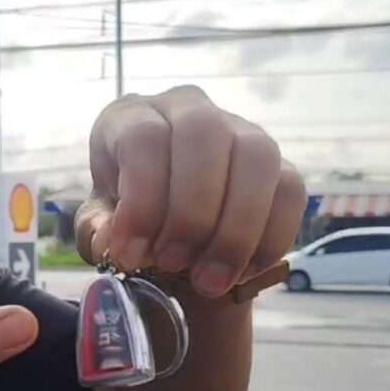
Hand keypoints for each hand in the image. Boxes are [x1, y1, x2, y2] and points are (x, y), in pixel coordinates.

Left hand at [76, 85, 305, 298]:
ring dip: (235, 229)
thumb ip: (98, 232)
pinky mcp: (278, 164)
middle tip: (173, 265)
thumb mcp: (99, 225)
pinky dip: (270, 238)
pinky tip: (241, 273)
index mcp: (133, 116)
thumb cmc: (126, 218)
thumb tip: (115, 241)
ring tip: (209, 280)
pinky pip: (291, 190)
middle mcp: (189, 109)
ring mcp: (240, 130)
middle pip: (204, 137)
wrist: (168, 230)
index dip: (141, 200)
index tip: (131, 256)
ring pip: (257, 157)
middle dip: (191, 214)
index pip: (144, 138)